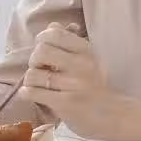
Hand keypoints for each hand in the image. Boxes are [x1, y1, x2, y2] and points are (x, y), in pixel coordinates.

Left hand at [17, 22, 127, 140]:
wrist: (114, 115)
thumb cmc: (98, 86)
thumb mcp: (90, 59)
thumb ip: (71, 41)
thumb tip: (52, 25)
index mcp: (86, 50)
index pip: (55, 33)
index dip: (42, 39)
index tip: (43, 48)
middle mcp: (80, 64)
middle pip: (41, 51)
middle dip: (34, 60)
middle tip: (40, 68)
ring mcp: (72, 84)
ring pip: (33, 74)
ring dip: (30, 80)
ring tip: (38, 84)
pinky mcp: (64, 103)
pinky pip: (33, 92)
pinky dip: (27, 93)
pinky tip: (33, 94)